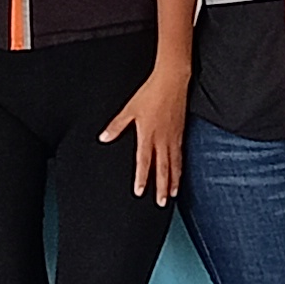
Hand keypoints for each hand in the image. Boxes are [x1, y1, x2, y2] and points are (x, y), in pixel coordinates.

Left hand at [103, 62, 191, 205]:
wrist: (172, 80)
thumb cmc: (150, 92)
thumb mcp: (129, 108)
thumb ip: (116, 125)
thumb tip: (103, 137)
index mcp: (148, 134)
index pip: (144, 161)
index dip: (142, 178)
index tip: (139, 192)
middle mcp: (162, 139)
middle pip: (162, 168)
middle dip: (161, 187)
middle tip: (160, 202)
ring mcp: (173, 137)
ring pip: (174, 164)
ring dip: (173, 181)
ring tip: (172, 194)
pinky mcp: (181, 133)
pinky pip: (181, 155)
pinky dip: (180, 168)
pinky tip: (179, 174)